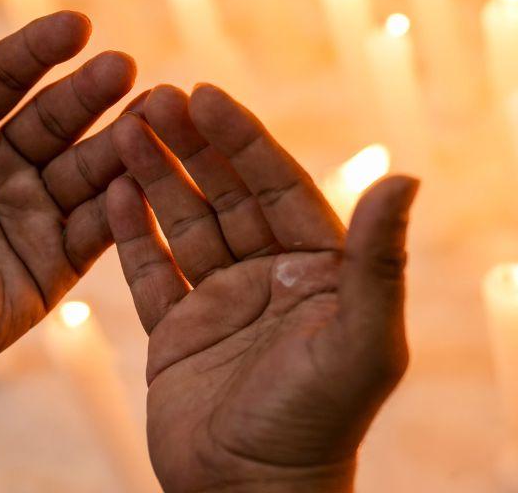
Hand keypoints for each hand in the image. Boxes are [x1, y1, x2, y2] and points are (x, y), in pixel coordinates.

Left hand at [0, 0, 136, 408]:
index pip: (7, 76)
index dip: (40, 50)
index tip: (76, 24)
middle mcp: (3, 163)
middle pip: (58, 116)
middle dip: (93, 91)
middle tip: (125, 67)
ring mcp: (33, 210)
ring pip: (88, 165)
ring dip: (124, 139)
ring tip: (159, 110)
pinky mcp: (56, 260)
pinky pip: (97, 225)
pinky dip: (122, 202)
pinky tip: (147, 175)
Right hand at [107, 84, 418, 492]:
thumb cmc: (319, 423)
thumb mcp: (360, 339)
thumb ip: (378, 260)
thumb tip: (408, 176)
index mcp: (319, 269)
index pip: (277, 186)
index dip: (243, 139)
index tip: (207, 94)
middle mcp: (271, 277)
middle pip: (227, 195)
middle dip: (191, 146)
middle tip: (153, 97)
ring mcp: (222, 303)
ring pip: (184, 224)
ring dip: (156, 177)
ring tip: (122, 130)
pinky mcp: (177, 334)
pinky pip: (150, 273)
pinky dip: (129, 234)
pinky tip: (109, 192)